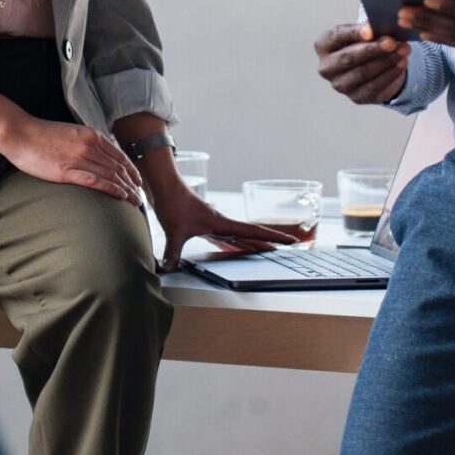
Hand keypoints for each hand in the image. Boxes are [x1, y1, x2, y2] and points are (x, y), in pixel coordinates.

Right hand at [0, 113, 142, 203]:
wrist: (20, 133)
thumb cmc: (41, 135)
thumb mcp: (70, 133)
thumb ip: (85, 142)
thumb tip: (96, 155)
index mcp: (91, 135)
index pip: (119, 155)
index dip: (131, 170)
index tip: (137, 181)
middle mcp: (89, 146)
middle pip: (118, 167)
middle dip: (132, 183)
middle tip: (139, 197)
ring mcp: (79, 158)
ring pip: (111, 175)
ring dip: (126, 190)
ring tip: (134, 202)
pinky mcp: (67, 171)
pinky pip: (96, 181)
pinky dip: (111, 189)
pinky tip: (120, 196)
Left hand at [145, 171, 308, 268]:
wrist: (164, 186)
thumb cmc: (173, 203)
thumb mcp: (173, 231)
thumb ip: (173, 252)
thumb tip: (169, 268)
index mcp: (221, 223)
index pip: (253, 232)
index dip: (272, 237)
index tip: (291, 241)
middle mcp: (221, 223)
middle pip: (250, 235)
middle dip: (268, 243)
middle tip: (287, 250)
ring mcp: (213, 224)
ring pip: (239, 237)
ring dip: (252, 244)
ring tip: (266, 253)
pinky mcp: (204, 225)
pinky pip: (225, 238)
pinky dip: (233, 245)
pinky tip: (234, 250)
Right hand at [315, 21, 412, 106]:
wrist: (370, 65)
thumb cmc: (362, 43)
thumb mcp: (361, 32)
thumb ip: (368, 30)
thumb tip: (378, 29)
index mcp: (323, 46)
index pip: (337, 37)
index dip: (354, 33)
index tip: (371, 30)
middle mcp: (327, 67)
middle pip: (349, 58)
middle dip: (372, 49)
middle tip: (391, 42)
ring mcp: (340, 85)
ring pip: (362, 73)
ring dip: (385, 61)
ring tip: (402, 51)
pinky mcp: (356, 97)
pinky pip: (374, 87)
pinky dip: (390, 74)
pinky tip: (401, 64)